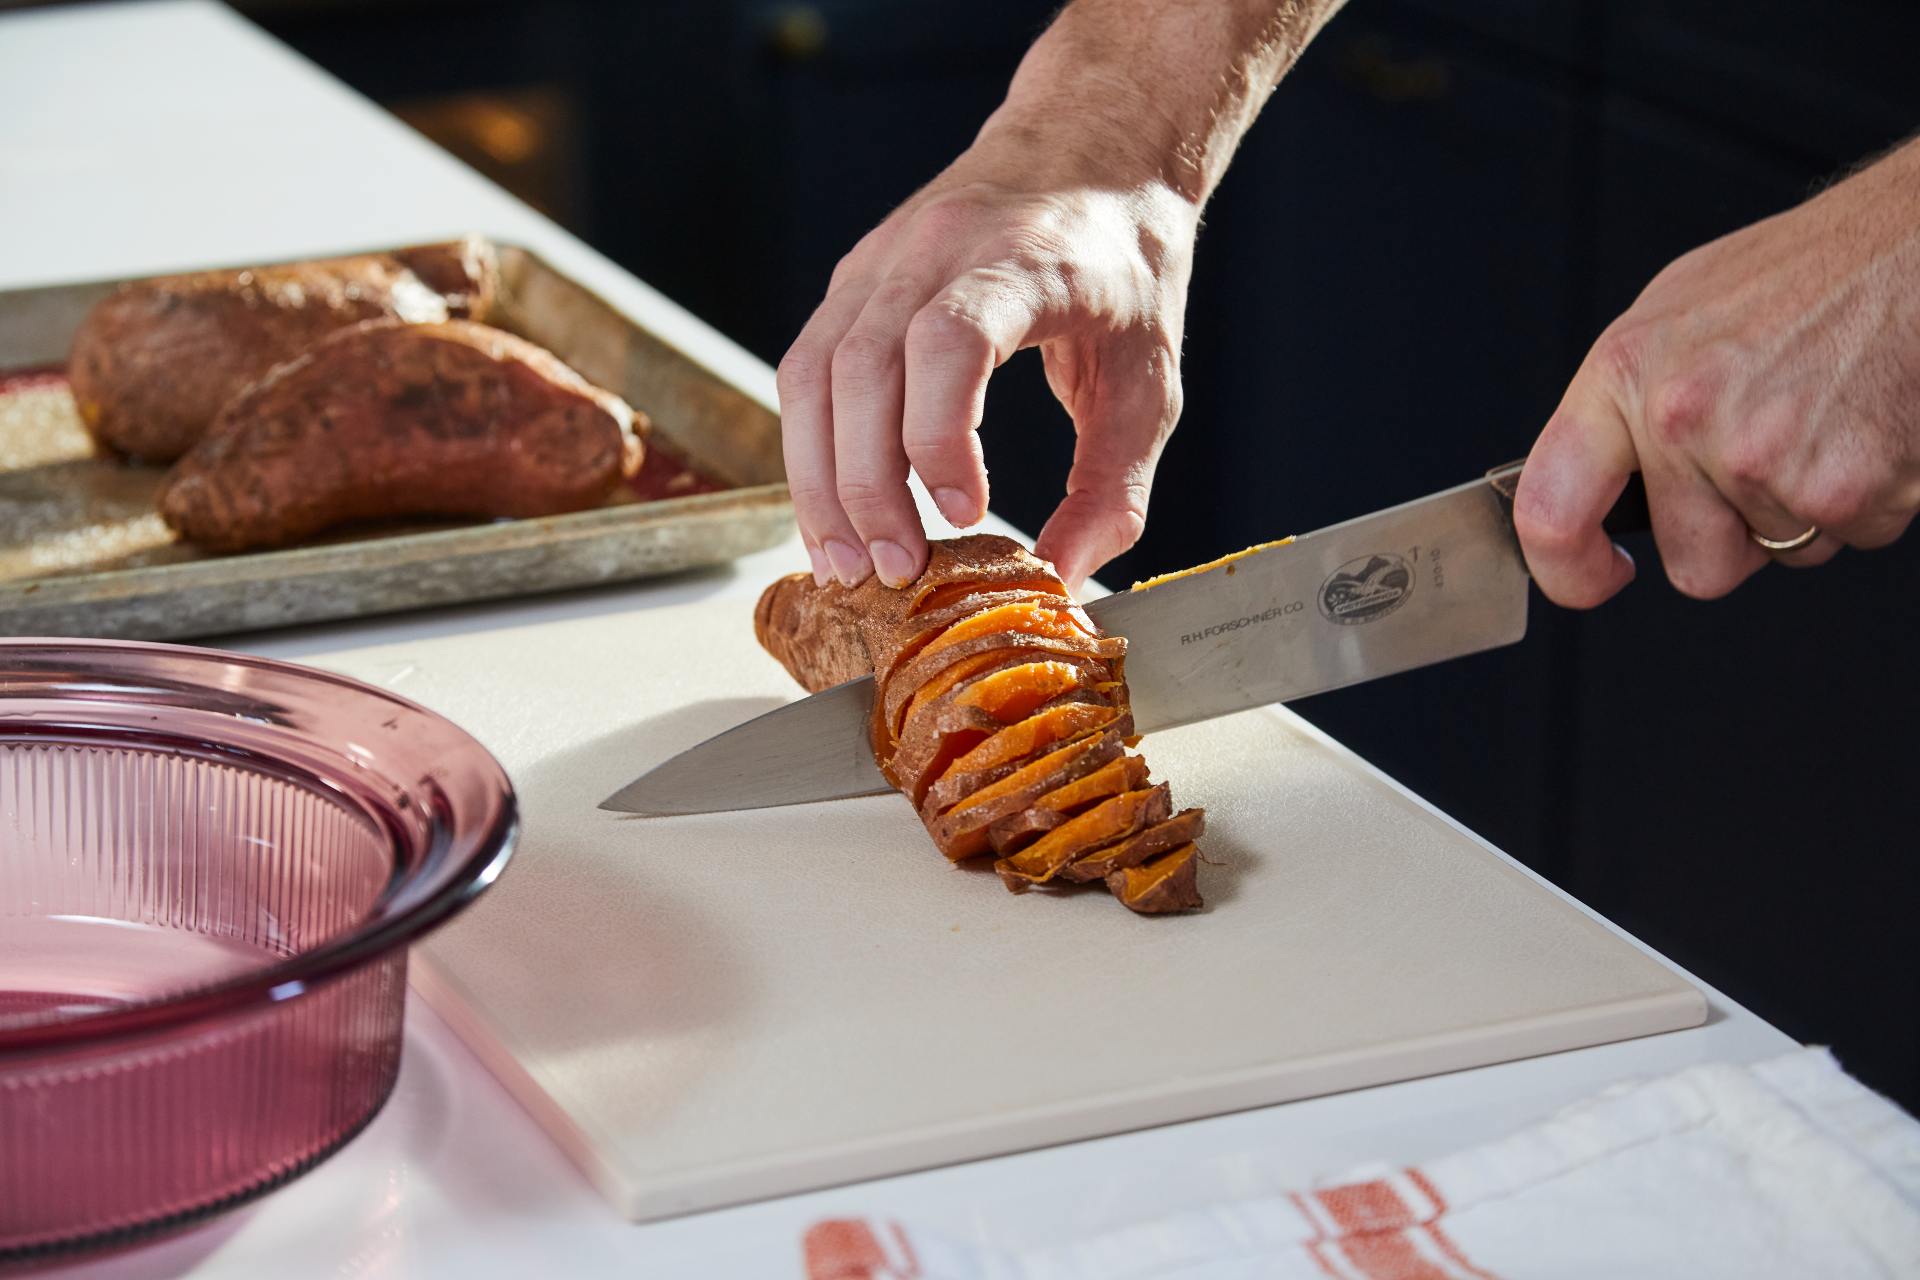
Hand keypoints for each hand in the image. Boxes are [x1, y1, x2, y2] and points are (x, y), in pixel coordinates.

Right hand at [778, 140, 1197, 591]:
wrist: (1093, 153)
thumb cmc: (1125, 273)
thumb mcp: (1151, 385)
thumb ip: (1114, 488)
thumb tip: (1061, 576)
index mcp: (1025, 262)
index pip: (949, 339)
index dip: (940, 434)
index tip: (964, 513)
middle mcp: (938, 248)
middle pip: (862, 368)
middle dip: (866, 487)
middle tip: (891, 572)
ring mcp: (883, 259)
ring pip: (812, 372)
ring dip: (819, 479)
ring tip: (844, 564)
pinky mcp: (853, 280)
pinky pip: (806, 369)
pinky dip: (812, 448)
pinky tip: (833, 512)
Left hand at [1513, 139, 1919, 606]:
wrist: (1914, 243)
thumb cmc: (1808, 271)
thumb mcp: (1679, 313)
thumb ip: (1631, 405)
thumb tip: (1594, 482)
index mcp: (1626, 373)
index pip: (1550, 511)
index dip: (1567, 573)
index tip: (1598, 577)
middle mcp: (1683, 418)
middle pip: (1697, 564)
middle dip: (1740, 534)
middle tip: (1777, 450)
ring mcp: (1762, 457)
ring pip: (1786, 550)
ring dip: (1813, 503)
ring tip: (1831, 414)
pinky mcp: (1845, 486)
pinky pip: (1857, 535)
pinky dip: (1876, 495)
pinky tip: (1872, 422)